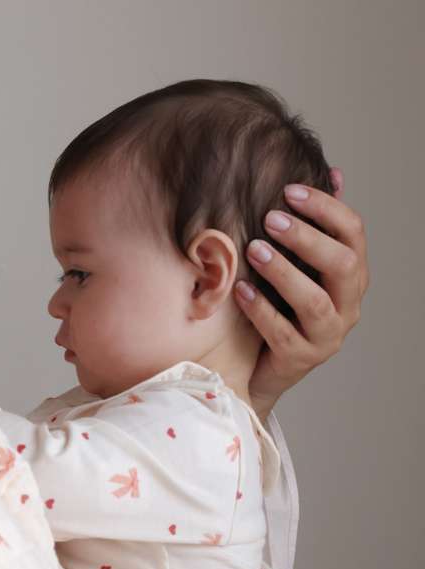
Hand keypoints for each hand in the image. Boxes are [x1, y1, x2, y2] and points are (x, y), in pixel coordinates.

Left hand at [236, 169, 368, 420]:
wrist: (258, 369)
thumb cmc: (280, 308)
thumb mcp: (298, 266)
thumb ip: (315, 227)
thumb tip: (335, 173)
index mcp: (351, 276)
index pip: (353, 233)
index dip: (325, 208)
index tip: (289, 191)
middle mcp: (347, 305)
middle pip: (342, 264)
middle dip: (307, 238)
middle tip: (270, 219)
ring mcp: (327, 336)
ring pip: (315, 301)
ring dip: (284, 271)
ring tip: (254, 250)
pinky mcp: (301, 358)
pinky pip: (282, 333)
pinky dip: (261, 308)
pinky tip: (241, 289)